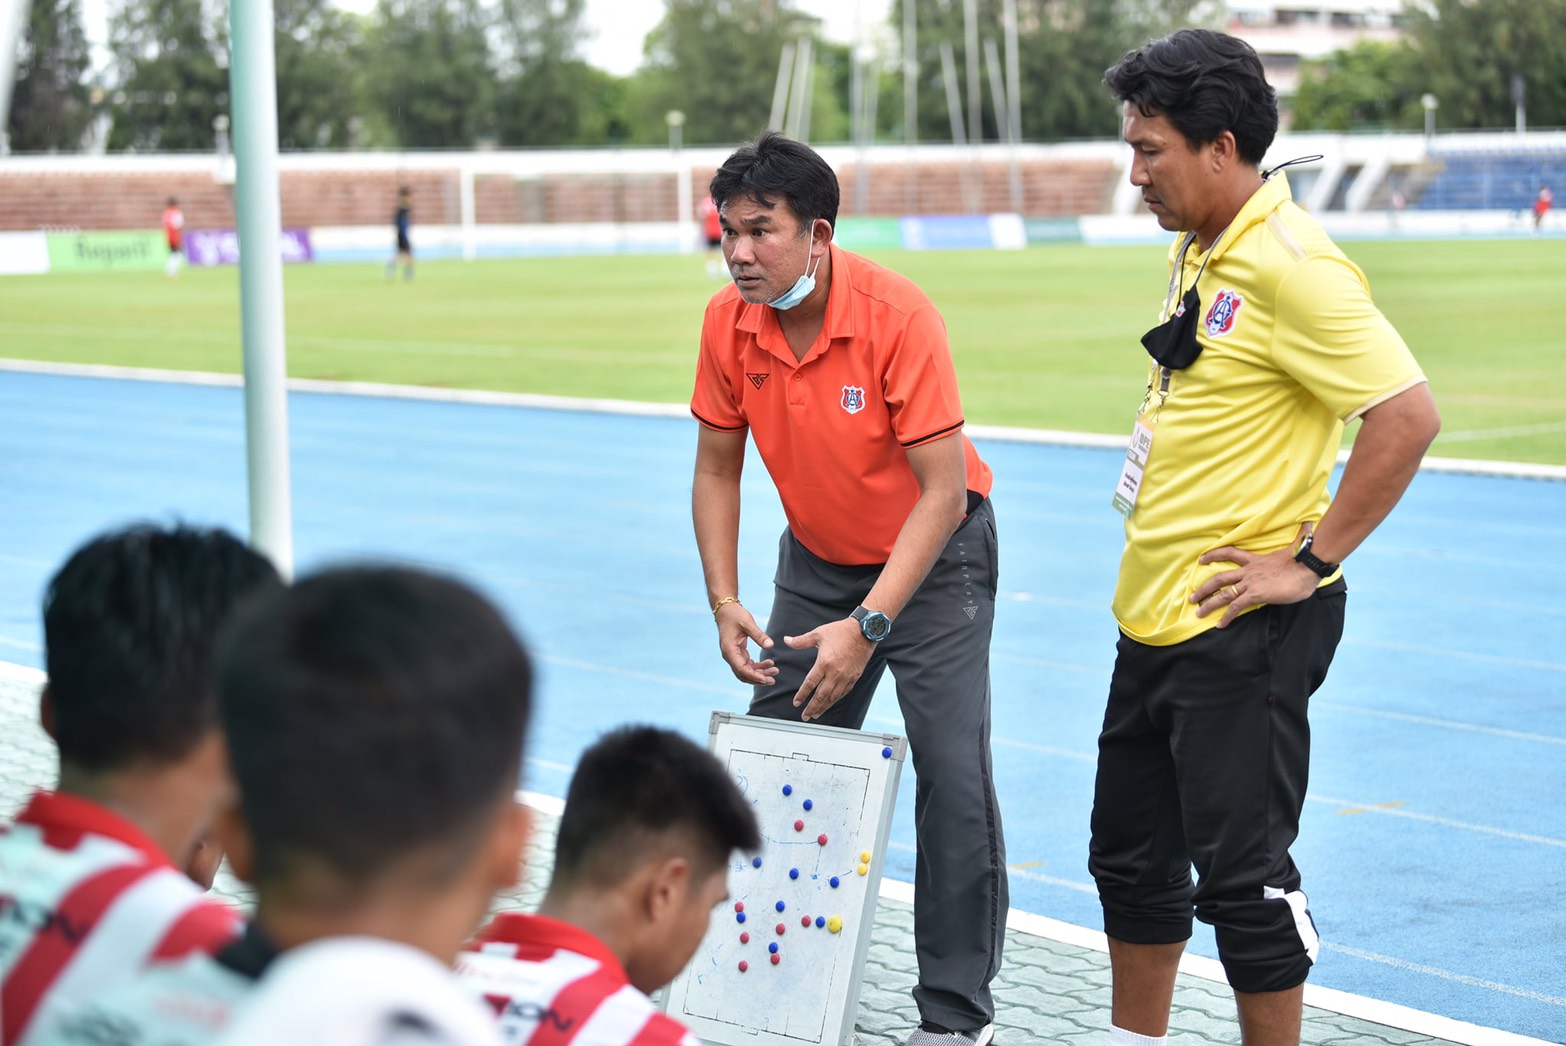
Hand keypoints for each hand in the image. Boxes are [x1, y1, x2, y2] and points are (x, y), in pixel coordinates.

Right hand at [715, 602, 777, 684]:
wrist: (726, 610)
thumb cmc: (735, 615)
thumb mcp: (748, 623)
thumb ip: (759, 635)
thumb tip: (771, 646)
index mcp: (729, 650)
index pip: (741, 669)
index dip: (754, 676)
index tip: (766, 679)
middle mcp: (730, 655)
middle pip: (743, 674)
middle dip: (758, 678)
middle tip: (773, 679)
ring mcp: (733, 655)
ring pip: (746, 671)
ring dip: (760, 673)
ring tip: (774, 671)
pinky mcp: (738, 653)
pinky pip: (748, 665)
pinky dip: (758, 666)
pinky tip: (769, 664)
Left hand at [785, 618, 873, 721]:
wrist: (865, 631)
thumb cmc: (841, 631)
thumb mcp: (818, 634)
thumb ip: (801, 640)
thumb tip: (786, 640)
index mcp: (824, 663)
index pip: (810, 684)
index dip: (802, 695)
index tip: (796, 703)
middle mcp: (835, 673)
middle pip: (821, 696)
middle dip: (812, 708)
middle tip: (805, 716)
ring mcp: (846, 677)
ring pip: (833, 697)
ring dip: (823, 707)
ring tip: (816, 714)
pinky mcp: (854, 677)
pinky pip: (843, 693)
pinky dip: (835, 700)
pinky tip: (830, 703)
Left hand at [1190, 524, 1320, 627]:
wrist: (1308, 566)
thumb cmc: (1305, 559)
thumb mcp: (1296, 547)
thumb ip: (1297, 538)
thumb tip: (1309, 526)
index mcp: (1256, 560)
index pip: (1230, 553)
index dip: (1214, 554)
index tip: (1202, 558)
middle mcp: (1249, 571)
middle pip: (1220, 578)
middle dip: (1204, 587)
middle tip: (1192, 596)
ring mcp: (1251, 583)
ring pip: (1223, 594)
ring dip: (1209, 604)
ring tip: (1198, 612)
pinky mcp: (1255, 594)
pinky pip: (1235, 606)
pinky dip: (1227, 616)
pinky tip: (1220, 625)